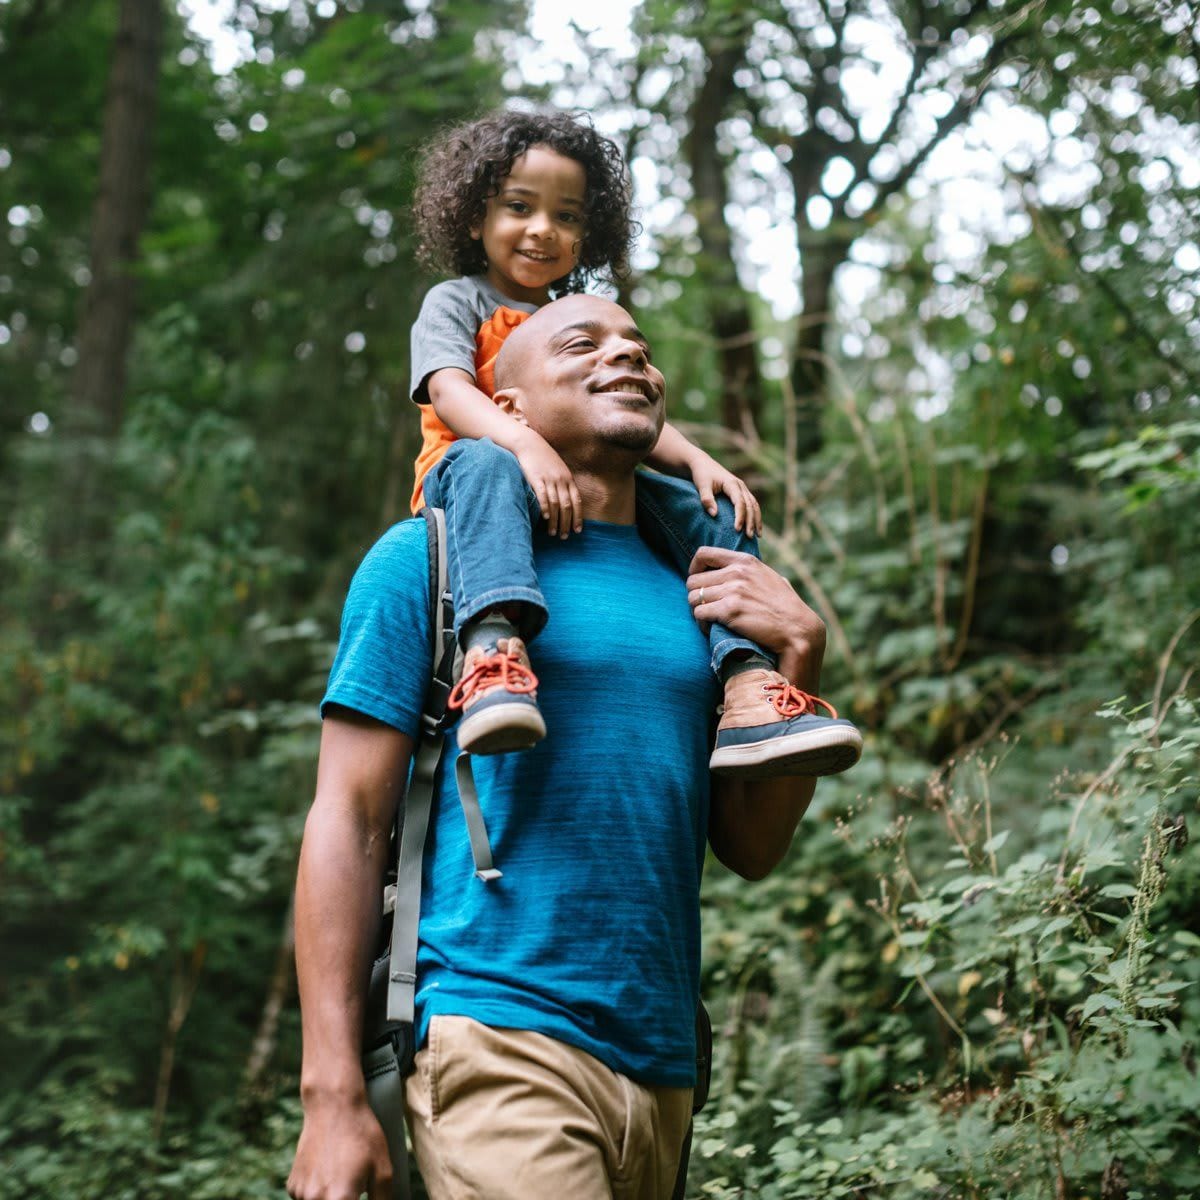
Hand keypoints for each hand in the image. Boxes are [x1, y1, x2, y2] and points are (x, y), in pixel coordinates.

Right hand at [288, 1094, 393, 1199]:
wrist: (332, 1107)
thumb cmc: (362, 1135)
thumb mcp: (383, 1169)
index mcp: (340, 1199)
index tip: (359, 1196)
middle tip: (353, 1190)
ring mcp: (300, 1195)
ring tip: (343, 1178)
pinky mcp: (293, 1186)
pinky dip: (319, 1196)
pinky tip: (330, 1173)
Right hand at [514, 431, 582, 538]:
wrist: (529, 443)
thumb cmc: (543, 457)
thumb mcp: (558, 469)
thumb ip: (563, 483)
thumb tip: (566, 500)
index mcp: (568, 478)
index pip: (577, 501)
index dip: (578, 517)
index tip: (577, 530)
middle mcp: (561, 480)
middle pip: (567, 506)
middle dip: (567, 523)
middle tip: (564, 537)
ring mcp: (549, 479)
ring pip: (555, 504)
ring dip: (555, 521)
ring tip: (553, 533)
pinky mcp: (536, 478)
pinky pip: (542, 496)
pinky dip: (545, 508)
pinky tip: (545, 518)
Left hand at [686, 546, 824, 686]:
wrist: (797, 629)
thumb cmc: (785, 606)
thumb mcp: (768, 576)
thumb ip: (748, 570)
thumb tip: (731, 569)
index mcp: (745, 561)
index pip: (703, 554)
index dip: (694, 568)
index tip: (699, 581)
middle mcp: (737, 573)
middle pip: (693, 580)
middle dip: (696, 595)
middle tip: (706, 607)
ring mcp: (733, 591)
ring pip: (693, 598)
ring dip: (698, 611)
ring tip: (709, 620)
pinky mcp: (729, 611)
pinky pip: (699, 614)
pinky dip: (702, 624)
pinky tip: (712, 629)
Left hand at [689, 453, 762, 537]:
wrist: (702, 463)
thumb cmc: (701, 475)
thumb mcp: (701, 485)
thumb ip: (707, 499)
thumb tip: (714, 515)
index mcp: (732, 483)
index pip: (740, 502)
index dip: (740, 516)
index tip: (737, 529)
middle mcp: (740, 485)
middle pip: (750, 505)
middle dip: (751, 521)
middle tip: (749, 537)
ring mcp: (742, 488)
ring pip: (754, 505)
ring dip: (757, 520)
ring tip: (758, 535)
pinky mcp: (741, 492)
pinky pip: (752, 504)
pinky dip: (755, 515)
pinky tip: (755, 526)